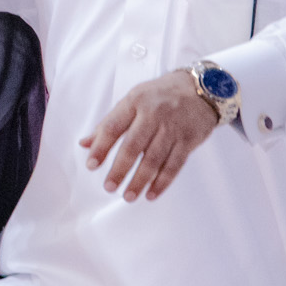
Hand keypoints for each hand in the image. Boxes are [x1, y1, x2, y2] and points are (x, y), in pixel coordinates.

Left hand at [81, 69, 219, 200]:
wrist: (201, 89)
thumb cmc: (160, 96)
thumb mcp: (132, 100)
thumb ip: (109, 123)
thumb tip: (84, 144)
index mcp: (135, 102)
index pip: (113, 127)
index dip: (100, 147)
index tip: (91, 165)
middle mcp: (154, 114)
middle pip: (133, 146)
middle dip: (119, 169)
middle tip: (109, 187)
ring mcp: (173, 127)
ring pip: (153, 159)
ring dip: (140, 180)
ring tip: (128, 196)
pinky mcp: (189, 140)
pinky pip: (174, 165)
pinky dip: (162, 182)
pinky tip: (151, 194)